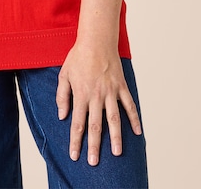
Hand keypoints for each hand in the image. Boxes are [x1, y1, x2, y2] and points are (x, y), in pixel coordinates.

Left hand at [56, 42, 141, 165]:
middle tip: (94, 162)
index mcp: (81, 93)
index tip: (75, 155)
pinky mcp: (121, 86)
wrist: (96, 39)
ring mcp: (111, 91)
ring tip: (117, 153)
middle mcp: (96, 95)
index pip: (77, 122)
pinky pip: (129, 105)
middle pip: (96, 125)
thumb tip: (62, 116)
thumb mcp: (64, 74)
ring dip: (116, 137)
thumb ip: (62, 96)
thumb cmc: (79, 57)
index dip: (76, 140)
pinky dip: (134, 119)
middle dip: (94, 145)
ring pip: (114, 118)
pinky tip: (137, 132)